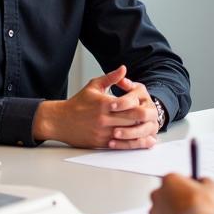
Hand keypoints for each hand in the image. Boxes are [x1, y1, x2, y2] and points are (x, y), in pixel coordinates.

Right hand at [33, 65, 157, 149]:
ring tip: (150, 133)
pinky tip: (138, 141)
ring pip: (127, 134)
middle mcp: (103, 118)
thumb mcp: (94, 86)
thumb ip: (111, 78)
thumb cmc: (78, 103)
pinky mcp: (100, 143)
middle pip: (131, 120)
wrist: (60, 121)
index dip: (139, 105)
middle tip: (153, 119)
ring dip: (140, 134)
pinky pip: (119, 144)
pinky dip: (130, 143)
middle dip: (143, 120)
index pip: (129, 105)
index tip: (145, 105)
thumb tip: (124, 68)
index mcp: (104, 103)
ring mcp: (102, 132)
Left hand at [149, 173, 213, 213]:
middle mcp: (158, 194)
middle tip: (190, 206)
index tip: (193, 191)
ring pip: (162, 211)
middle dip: (176, 199)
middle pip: (166, 194)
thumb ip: (205, 181)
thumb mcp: (212, 187)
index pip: (176, 179)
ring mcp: (154, 212)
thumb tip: (204, 182)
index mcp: (170, 180)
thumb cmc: (201, 209)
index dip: (186, 186)